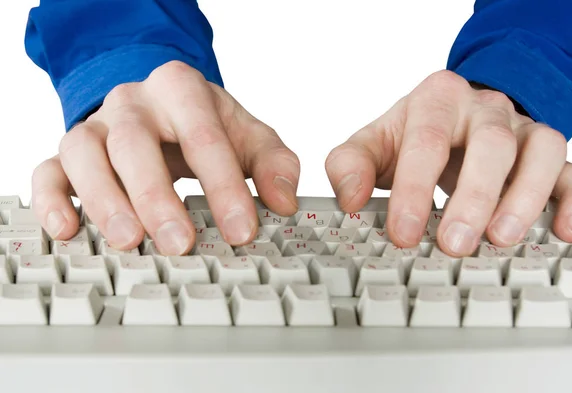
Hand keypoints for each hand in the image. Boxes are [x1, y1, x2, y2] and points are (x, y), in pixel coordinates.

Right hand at [32, 61, 299, 253]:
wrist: (162, 105)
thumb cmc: (208, 125)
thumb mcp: (249, 136)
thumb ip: (274, 164)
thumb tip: (284, 202)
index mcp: (181, 90)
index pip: (203, 136)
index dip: (223, 186)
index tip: (241, 231)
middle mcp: (132, 104)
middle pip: (135, 143)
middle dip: (156, 196)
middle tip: (178, 243)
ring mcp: (95, 126)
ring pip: (84, 154)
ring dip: (104, 201)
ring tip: (128, 241)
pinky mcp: (68, 154)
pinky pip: (48, 171)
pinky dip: (52, 201)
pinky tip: (69, 231)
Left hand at [326, 70, 571, 255]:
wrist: (453, 115)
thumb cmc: (410, 135)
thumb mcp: (372, 143)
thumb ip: (350, 165)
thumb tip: (351, 200)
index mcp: (437, 99)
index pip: (428, 140)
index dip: (414, 188)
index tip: (403, 232)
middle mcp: (485, 109)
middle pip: (491, 144)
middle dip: (473, 197)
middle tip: (455, 244)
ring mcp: (522, 129)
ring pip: (542, 151)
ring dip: (525, 198)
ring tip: (501, 238)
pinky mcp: (547, 154)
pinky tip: (562, 232)